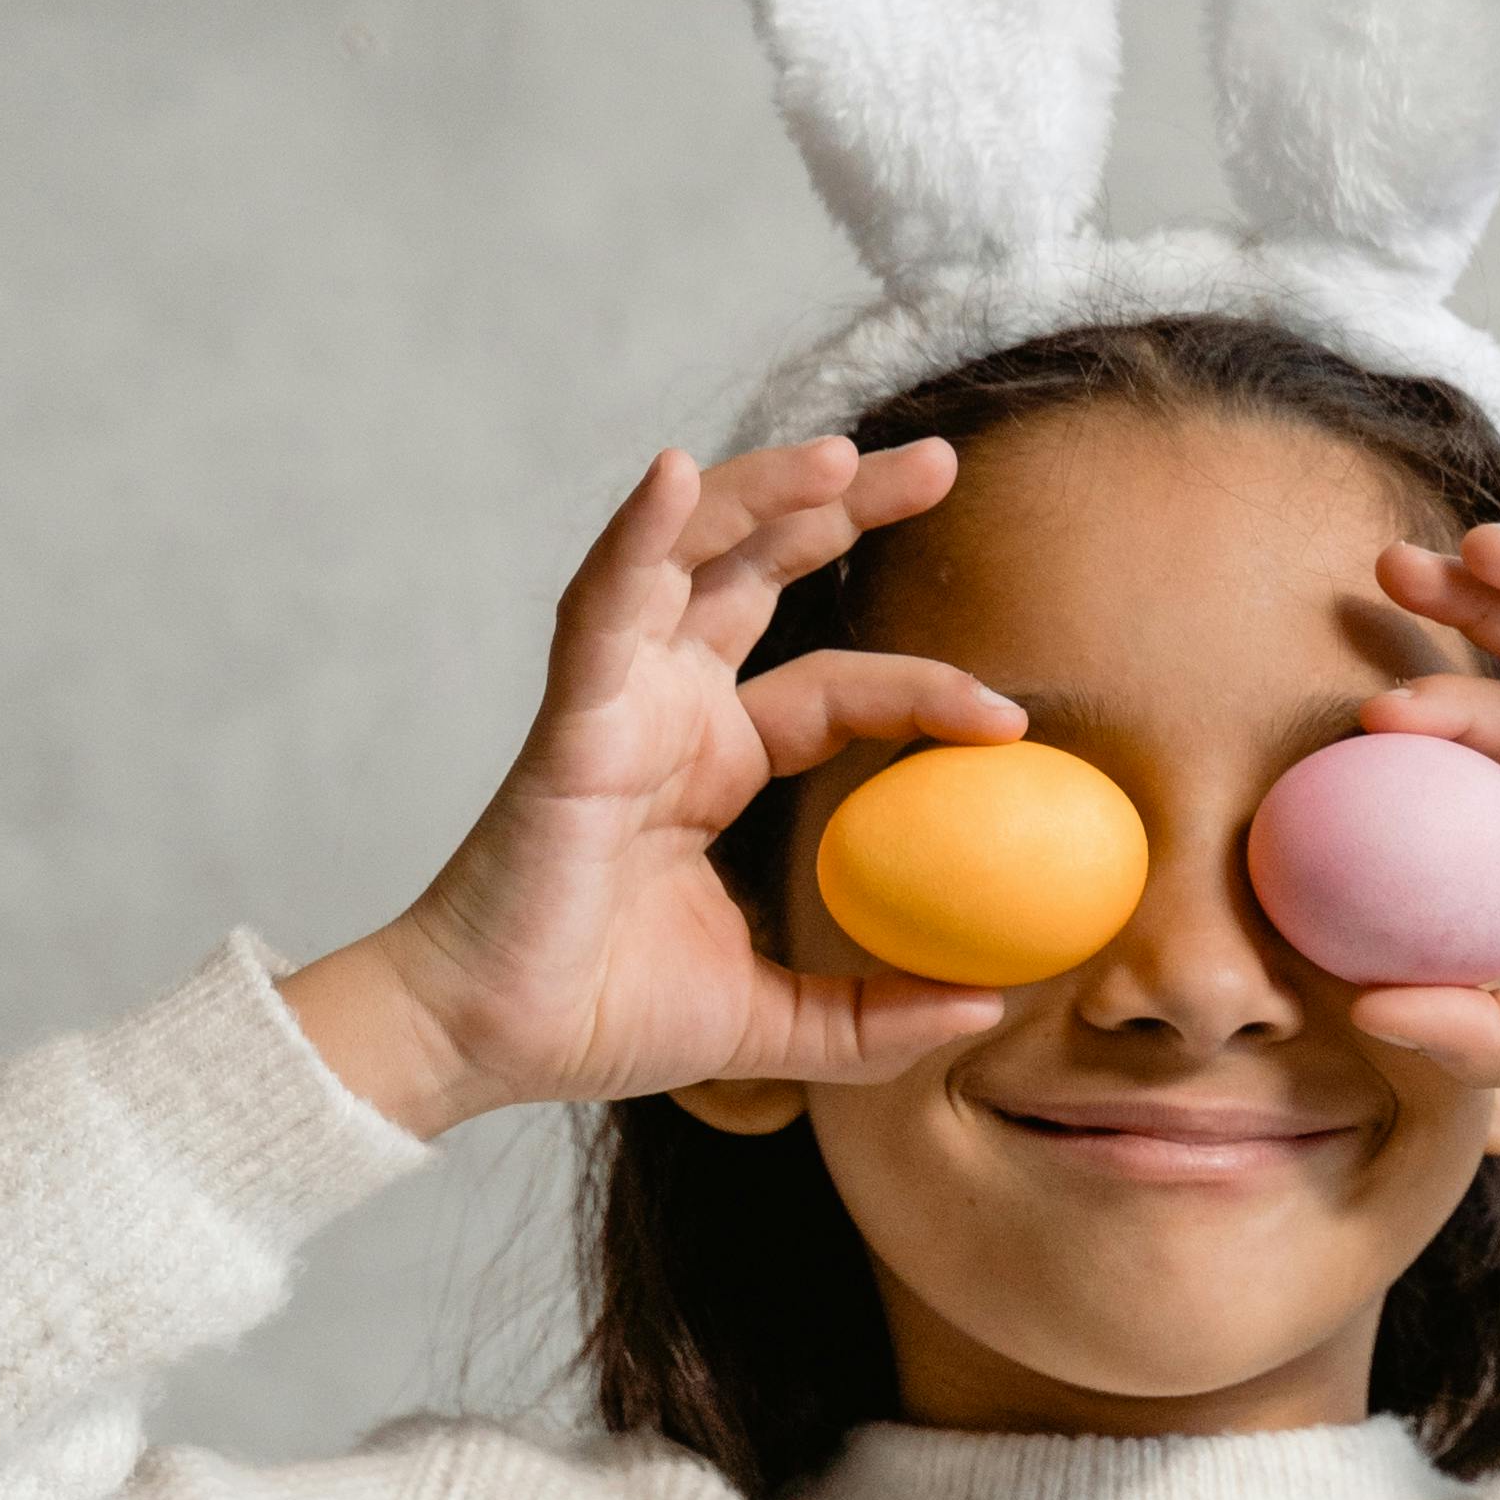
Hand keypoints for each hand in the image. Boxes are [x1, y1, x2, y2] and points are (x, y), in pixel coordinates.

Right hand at [277, 438, 1021, 1135]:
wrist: (489, 1043)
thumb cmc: (601, 1019)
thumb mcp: (778, 1026)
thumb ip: (875, 1017)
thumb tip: (990, 1004)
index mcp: (716, 764)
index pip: (837, 688)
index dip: (921, 686)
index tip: (1010, 717)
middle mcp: (670, 711)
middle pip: (765, 572)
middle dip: (847, 506)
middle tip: (940, 462)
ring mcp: (618, 702)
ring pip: (692, 559)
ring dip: (761, 494)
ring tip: (844, 455)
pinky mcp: (570, 718)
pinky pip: (603, 607)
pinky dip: (637, 536)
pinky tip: (675, 475)